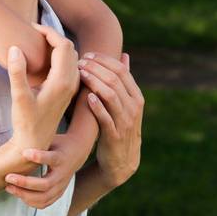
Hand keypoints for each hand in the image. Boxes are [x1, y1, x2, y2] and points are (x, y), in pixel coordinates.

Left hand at [3, 120, 94, 208]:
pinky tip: (18, 194)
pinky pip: (44, 203)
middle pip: (45, 184)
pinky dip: (31, 202)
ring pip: (43, 197)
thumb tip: (18, 127)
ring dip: (24, 195)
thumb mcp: (51, 137)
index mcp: (61, 158)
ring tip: (8, 187)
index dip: (39, 156)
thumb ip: (37, 138)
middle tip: (8, 177)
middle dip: (25, 183)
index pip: (51, 158)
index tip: (25, 152)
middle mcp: (62, 174)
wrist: (77, 153)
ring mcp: (61, 186)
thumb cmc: (58, 143)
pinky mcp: (58, 193)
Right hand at [6, 26, 78, 159]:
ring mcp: (71, 86)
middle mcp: (71, 82)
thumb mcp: (18, 97)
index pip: (62, 45)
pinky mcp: (68, 90)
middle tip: (34, 31)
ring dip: (58, 44)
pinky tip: (45, 57)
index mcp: (62, 81)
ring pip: (72, 55)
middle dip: (53, 35)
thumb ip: (17, 72)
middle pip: (69, 47)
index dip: (48, 32)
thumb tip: (15, 47)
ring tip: (38, 41)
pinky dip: (60, 55)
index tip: (32, 27)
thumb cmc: (25, 122)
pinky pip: (70, 64)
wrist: (35, 142)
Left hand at [77, 51, 142, 186]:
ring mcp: (126, 122)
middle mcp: (134, 107)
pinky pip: (107, 118)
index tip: (87, 55)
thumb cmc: (119, 126)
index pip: (122, 70)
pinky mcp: (114, 136)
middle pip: (115, 80)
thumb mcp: (126, 103)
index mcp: (137, 96)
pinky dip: (97, 106)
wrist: (121, 160)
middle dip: (96, 68)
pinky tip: (87, 97)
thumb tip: (125, 55)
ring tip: (79, 74)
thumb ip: (125, 81)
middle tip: (79, 62)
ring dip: (94, 82)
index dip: (103, 60)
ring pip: (111, 95)